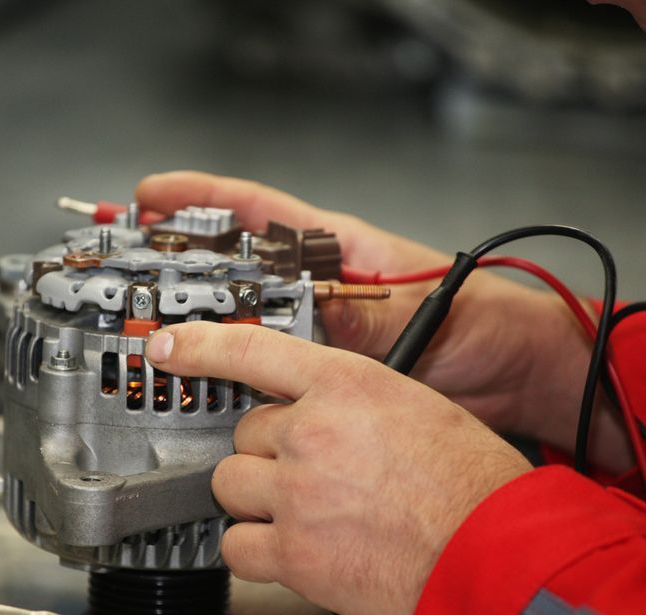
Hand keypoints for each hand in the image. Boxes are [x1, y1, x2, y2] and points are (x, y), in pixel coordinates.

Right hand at [137, 171, 629, 471]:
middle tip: (136, 284)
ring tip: (161, 339)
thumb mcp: (409, 309)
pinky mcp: (323, 376)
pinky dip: (239, 378)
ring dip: (208, 332)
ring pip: (247, 324)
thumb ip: (352, 312)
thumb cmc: (479, 321)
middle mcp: (318, 287)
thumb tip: (298, 315)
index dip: (200, 201)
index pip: (256, 212)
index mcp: (334, 249)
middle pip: (236, 270)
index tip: (152, 197)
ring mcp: (318, 330)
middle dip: (185, 273)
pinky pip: (268, 373)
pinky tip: (211, 387)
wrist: (510, 379)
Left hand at [144, 322, 531, 614]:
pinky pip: (236, 546)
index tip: (167, 346)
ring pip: (232, 485)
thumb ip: (348, 400)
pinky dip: (256, 549)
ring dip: (259, 498)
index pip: (252, 350)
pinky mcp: (293, 555)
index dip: (200, 345)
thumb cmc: (471, 483)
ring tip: (310, 512)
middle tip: (313, 472)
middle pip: (244, 433)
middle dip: (270, 453)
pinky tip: (294, 548)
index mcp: (346, 385)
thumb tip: (307, 404)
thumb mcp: (413, 405)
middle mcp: (312, 434)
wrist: (495, 552)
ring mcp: (296, 495)